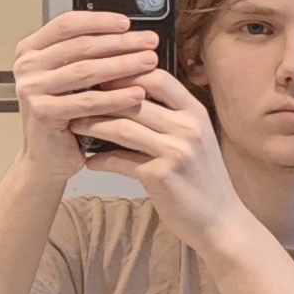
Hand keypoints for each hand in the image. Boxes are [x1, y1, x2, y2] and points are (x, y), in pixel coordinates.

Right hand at [13, 10, 163, 178]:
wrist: (47, 157)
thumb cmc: (63, 115)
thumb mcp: (71, 78)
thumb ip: (86, 55)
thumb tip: (129, 35)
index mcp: (31, 50)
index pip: (66, 24)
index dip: (99, 20)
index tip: (127, 22)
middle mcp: (27, 67)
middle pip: (80, 46)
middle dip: (120, 42)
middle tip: (148, 42)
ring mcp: (32, 89)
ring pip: (86, 71)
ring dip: (122, 65)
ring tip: (149, 62)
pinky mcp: (43, 113)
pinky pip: (88, 101)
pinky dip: (116, 97)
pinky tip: (137, 94)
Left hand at [85, 66, 245, 252]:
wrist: (219, 220)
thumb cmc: (203, 177)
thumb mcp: (197, 139)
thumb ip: (173, 117)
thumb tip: (131, 95)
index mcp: (196, 113)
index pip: (158, 78)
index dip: (127, 73)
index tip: (102, 77)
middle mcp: (188, 128)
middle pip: (134, 101)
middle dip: (100, 99)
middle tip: (76, 99)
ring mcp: (175, 152)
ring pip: (122, 128)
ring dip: (92, 126)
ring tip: (74, 126)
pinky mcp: (160, 176)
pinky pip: (120, 161)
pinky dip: (100, 160)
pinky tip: (90, 161)